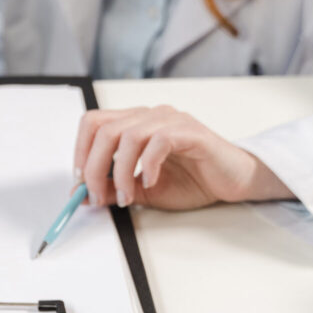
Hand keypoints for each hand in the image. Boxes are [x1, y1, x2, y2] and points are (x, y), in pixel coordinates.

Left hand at [74, 105, 292, 209]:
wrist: (233, 182)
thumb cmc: (193, 180)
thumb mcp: (143, 191)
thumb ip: (114, 188)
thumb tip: (81, 195)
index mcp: (135, 123)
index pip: (93, 123)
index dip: (80, 151)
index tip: (80, 182)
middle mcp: (150, 116)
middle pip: (104, 129)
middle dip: (93, 167)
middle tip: (97, 196)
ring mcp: (170, 120)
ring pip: (127, 135)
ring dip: (119, 172)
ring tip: (125, 197)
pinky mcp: (190, 132)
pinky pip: (159, 140)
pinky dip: (147, 165)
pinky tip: (150, 182)